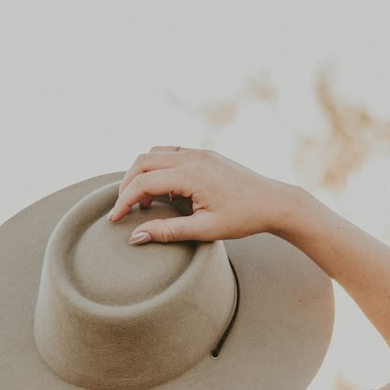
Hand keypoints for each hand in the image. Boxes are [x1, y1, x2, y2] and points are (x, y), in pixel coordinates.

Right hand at [105, 146, 295, 244]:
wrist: (275, 202)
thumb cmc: (243, 219)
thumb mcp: (204, 230)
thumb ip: (167, 232)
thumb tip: (135, 237)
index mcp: (190, 175)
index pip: (143, 183)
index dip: (124, 201)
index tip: (115, 220)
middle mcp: (192, 157)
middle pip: (142, 162)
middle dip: (127, 184)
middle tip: (123, 209)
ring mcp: (199, 152)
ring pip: (154, 153)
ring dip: (142, 173)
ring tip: (143, 201)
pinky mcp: (205, 153)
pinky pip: (170, 152)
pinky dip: (158, 168)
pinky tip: (164, 191)